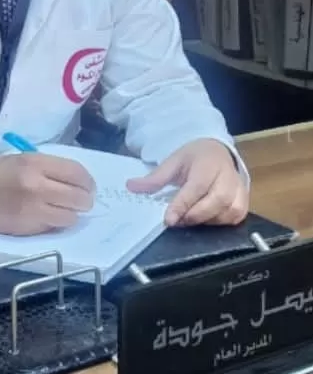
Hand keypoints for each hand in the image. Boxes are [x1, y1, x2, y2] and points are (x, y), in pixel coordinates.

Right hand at [0, 151, 95, 234]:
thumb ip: (49, 168)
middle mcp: (37, 186)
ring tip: (62, 210)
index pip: (78, 173)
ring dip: (70, 215)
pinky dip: (55, 223)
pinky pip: (53, 227)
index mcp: (36, 164)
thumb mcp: (23, 160)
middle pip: (79, 198)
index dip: (88, 182)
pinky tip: (46, 217)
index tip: (88, 187)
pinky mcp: (26, 227)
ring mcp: (32, 209)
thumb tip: (77, 182)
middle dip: (84, 200)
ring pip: (71, 217)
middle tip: (80, 201)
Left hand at [126, 139, 248, 227]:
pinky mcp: (244, 200)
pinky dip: (221, 222)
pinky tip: (206, 220)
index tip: (168, 220)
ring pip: (228, 211)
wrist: (217, 151)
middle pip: (216, 200)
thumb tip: (130, 186)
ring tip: (189, 219)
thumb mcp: (173, 162)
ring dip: (207, 220)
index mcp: (208, 163)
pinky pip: (236, 216)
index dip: (182, 204)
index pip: (197, 186)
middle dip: (195, 215)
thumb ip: (154, 178)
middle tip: (176, 221)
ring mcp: (239, 188)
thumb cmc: (194, 158)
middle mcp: (227, 175)